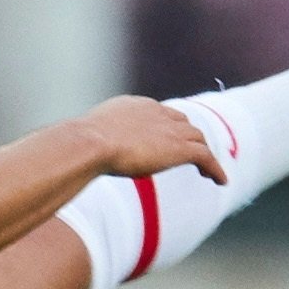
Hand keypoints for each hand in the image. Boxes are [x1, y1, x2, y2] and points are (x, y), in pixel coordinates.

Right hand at [84, 96, 227, 185]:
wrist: (90, 143)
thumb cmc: (78, 145)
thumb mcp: (84, 139)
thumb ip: (88, 142)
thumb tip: (67, 150)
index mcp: (134, 106)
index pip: (159, 114)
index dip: (166, 127)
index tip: (167, 139)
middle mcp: (157, 112)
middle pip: (183, 123)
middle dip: (189, 137)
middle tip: (193, 152)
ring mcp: (170, 129)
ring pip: (198, 138)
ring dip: (204, 152)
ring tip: (209, 169)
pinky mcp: (180, 148)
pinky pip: (206, 157)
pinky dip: (215, 168)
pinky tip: (220, 181)